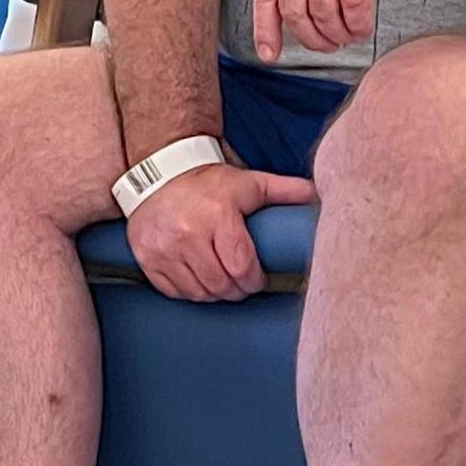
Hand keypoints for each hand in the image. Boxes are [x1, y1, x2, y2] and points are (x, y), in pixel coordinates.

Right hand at [123, 162, 311, 303]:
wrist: (159, 172)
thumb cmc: (208, 183)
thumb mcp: (248, 183)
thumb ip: (284, 190)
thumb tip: (318, 196)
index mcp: (217, 215)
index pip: (242, 267)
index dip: (255, 281)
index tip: (258, 279)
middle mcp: (187, 234)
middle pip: (221, 285)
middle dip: (237, 290)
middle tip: (242, 283)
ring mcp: (164, 248)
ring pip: (199, 293)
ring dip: (215, 293)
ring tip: (221, 280)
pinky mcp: (147, 258)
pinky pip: (174, 291)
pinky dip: (190, 291)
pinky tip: (198, 278)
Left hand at [250, 0, 417, 61]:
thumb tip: (301, 1)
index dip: (265, 28)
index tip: (269, 55)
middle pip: (294, 12)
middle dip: (311, 38)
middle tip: (328, 45)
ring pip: (323, 13)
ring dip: (337, 34)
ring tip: (350, 35)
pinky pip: (353, 5)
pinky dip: (358, 23)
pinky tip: (363, 26)